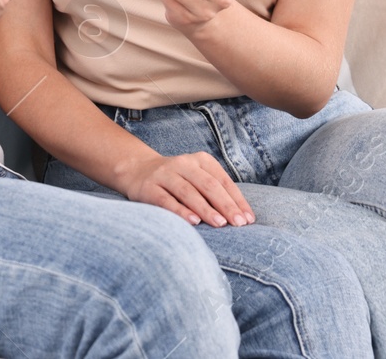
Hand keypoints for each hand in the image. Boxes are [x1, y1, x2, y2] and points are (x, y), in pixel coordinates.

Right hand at [118, 150, 255, 227]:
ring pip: (188, 192)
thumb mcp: (198, 178)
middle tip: (239, 224)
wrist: (137, 170)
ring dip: (206, 209)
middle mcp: (183, 164)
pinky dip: (181, 211)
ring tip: (220, 224)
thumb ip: (216, 192)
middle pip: (208, 185)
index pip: (223, 180)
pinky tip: (194, 222)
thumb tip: (242, 216)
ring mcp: (164, 174)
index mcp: (200, 160)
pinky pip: (166, 200)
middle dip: (226, 205)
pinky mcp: (149, 187)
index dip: (237, 200)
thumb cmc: (178, 181)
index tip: (248, 219)